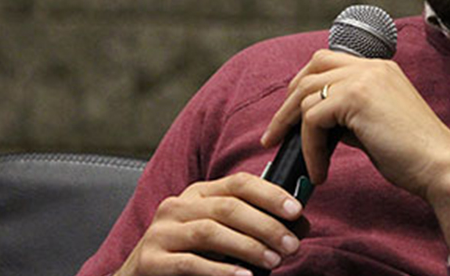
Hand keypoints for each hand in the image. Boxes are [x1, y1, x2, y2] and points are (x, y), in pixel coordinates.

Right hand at [115, 173, 301, 275]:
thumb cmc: (189, 255)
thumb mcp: (220, 235)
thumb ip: (252, 226)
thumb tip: (298, 226)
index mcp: (199, 194)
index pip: (239, 183)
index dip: (270, 194)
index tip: (296, 210)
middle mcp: (178, 206)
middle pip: (229, 207)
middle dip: (266, 226)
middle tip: (291, 245)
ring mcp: (161, 232)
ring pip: (211, 232)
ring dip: (248, 246)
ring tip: (274, 261)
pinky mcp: (151, 260)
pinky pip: (190, 263)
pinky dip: (221, 270)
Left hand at [261, 49, 449, 196]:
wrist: (441, 167)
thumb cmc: (411, 156)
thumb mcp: (373, 125)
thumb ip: (346, 115)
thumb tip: (314, 122)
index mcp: (378, 68)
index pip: (326, 62)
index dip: (303, 87)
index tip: (289, 117)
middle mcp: (371, 66)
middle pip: (310, 71)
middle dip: (288, 105)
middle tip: (276, 136)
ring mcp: (364, 78)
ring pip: (307, 97)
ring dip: (296, 133)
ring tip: (307, 164)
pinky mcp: (357, 98)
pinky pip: (313, 119)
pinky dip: (310, 148)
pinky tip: (321, 171)